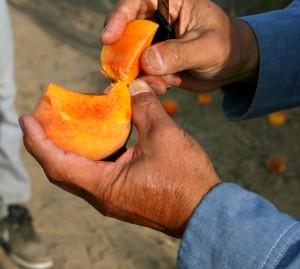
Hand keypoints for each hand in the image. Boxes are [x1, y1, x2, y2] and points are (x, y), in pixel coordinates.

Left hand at [20, 80, 219, 237]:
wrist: (204, 210)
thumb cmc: (185, 179)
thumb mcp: (164, 136)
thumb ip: (145, 107)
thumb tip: (134, 87)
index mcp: (104, 185)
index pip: (57, 163)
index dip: (38, 141)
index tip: (27, 120)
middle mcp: (102, 196)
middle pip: (63, 169)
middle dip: (50, 143)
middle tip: (46, 118)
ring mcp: (112, 196)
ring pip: (80, 171)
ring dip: (72, 148)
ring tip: (71, 124)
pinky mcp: (123, 194)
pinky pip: (98, 173)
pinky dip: (94, 153)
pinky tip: (102, 136)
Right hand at [101, 0, 258, 92]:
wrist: (231, 65)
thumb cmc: (226, 46)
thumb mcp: (207, 48)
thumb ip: (179, 53)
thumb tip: (147, 62)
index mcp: (171, 2)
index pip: (136, 1)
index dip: (118, 17)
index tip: (108, 39)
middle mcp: (157, 19)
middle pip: (126, 31)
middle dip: (125, 55)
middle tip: (127, 75)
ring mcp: (154, 42)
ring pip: (131, 56)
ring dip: (139, 74)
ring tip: (162, 85)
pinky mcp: (154, 61)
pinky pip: (140, 72)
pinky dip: (148, 82)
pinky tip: (167, 86)